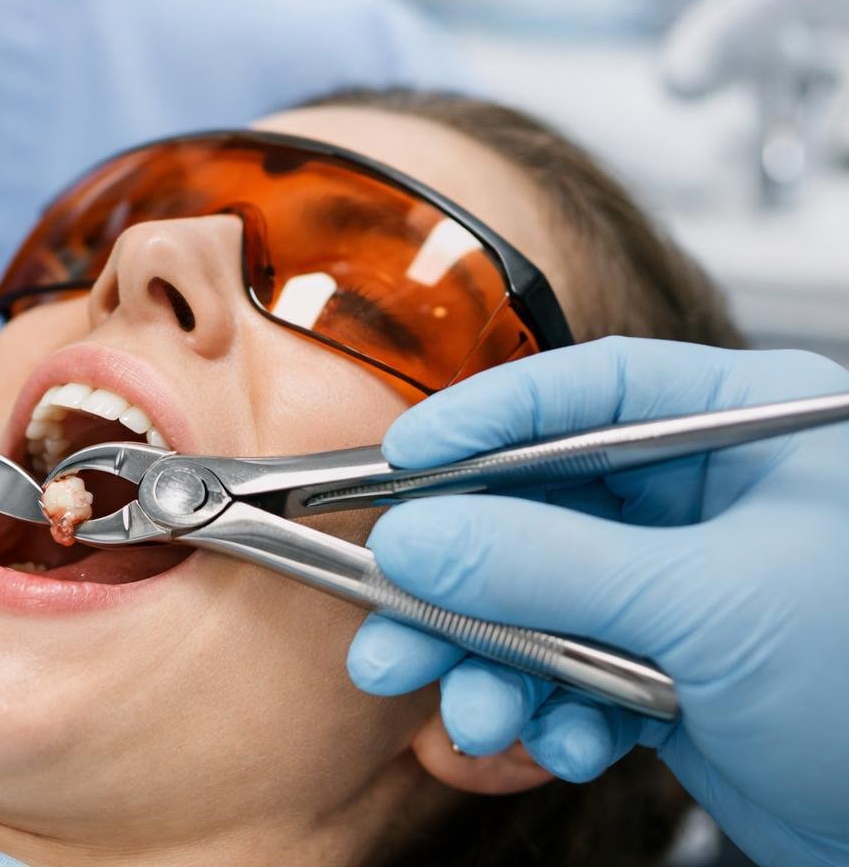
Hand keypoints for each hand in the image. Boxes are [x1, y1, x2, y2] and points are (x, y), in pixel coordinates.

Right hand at [346, 337, 848, 866]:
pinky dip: (551, 713)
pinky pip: (571, 671)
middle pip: (539, 507)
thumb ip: (548, 565)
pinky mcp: (670, 667)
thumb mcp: (709, 606)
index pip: (587, 391)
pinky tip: (561, 746)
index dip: (484, 420)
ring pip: (540, 600)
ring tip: (467, 716)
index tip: (401, 461)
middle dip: (461, 581)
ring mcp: (684, 585)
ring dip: (492, 665)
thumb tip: (420, 538)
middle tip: (390, 618)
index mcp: (746, 431)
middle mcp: (708, 498)